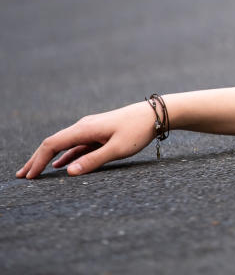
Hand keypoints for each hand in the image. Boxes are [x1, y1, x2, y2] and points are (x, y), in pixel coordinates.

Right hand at [16, 101, 157, 178]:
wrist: (156, 113)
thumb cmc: (138, 130)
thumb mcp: (118, 149)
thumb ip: (93, 160)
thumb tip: (68, 172)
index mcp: (84, 129)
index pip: (52, 144)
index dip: (38, 161)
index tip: (29, 177)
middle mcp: (84, 126)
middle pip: (53, 143)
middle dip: (37, 160)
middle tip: (22, 176)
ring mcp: (91, 128)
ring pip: (64, 144)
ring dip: (49, 158)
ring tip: (35, 172)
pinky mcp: (99, 132)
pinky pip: (76, 145)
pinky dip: (65, 155)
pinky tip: (61, 165)